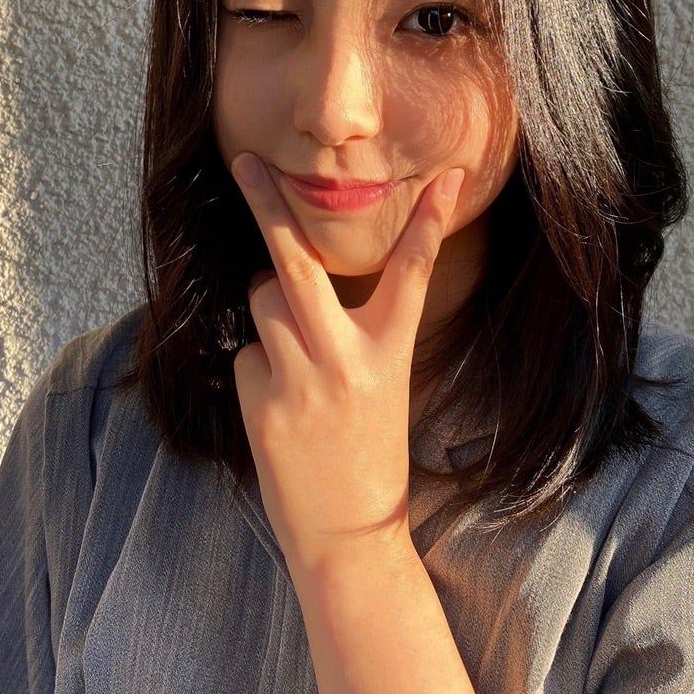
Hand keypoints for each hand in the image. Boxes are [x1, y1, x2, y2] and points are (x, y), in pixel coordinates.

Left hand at [230, 153, 464, 582]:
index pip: (412, 272)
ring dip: (271, 310)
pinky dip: (260, 367)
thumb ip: (342, 331)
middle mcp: (344, 358)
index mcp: (389, 352)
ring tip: (297, 361)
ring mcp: (297, 378)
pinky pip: (248, 352)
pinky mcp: (259, 400)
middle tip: (245, 160)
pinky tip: (281, 408)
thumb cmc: (368, 452)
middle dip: (268, 204)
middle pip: (296, 262)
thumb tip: (282, 282)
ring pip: (263, 300)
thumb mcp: (380, 384)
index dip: (428, 221)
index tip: (447, 176)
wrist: (348, 534)